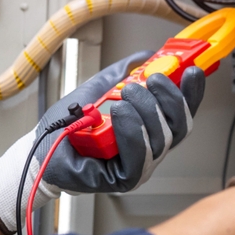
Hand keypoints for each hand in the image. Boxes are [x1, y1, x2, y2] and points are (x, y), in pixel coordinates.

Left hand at [0, 52, 205, 234]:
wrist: (41, 146)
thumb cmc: (68, 124)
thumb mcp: (100, 88)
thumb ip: (124, 72)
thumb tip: (146, 55)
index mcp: (151, 127)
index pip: (182, 111)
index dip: (192, 92)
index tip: (193, 70)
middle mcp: (151, 148)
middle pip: (180, 125)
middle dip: (169, 98)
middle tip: (151, 79)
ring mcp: (140, 166)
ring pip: (162, 139)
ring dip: (146, 110)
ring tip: (124, 95)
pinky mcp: (124, 179)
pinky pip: (139, 156)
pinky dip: (132, 130)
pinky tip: (120, 113)